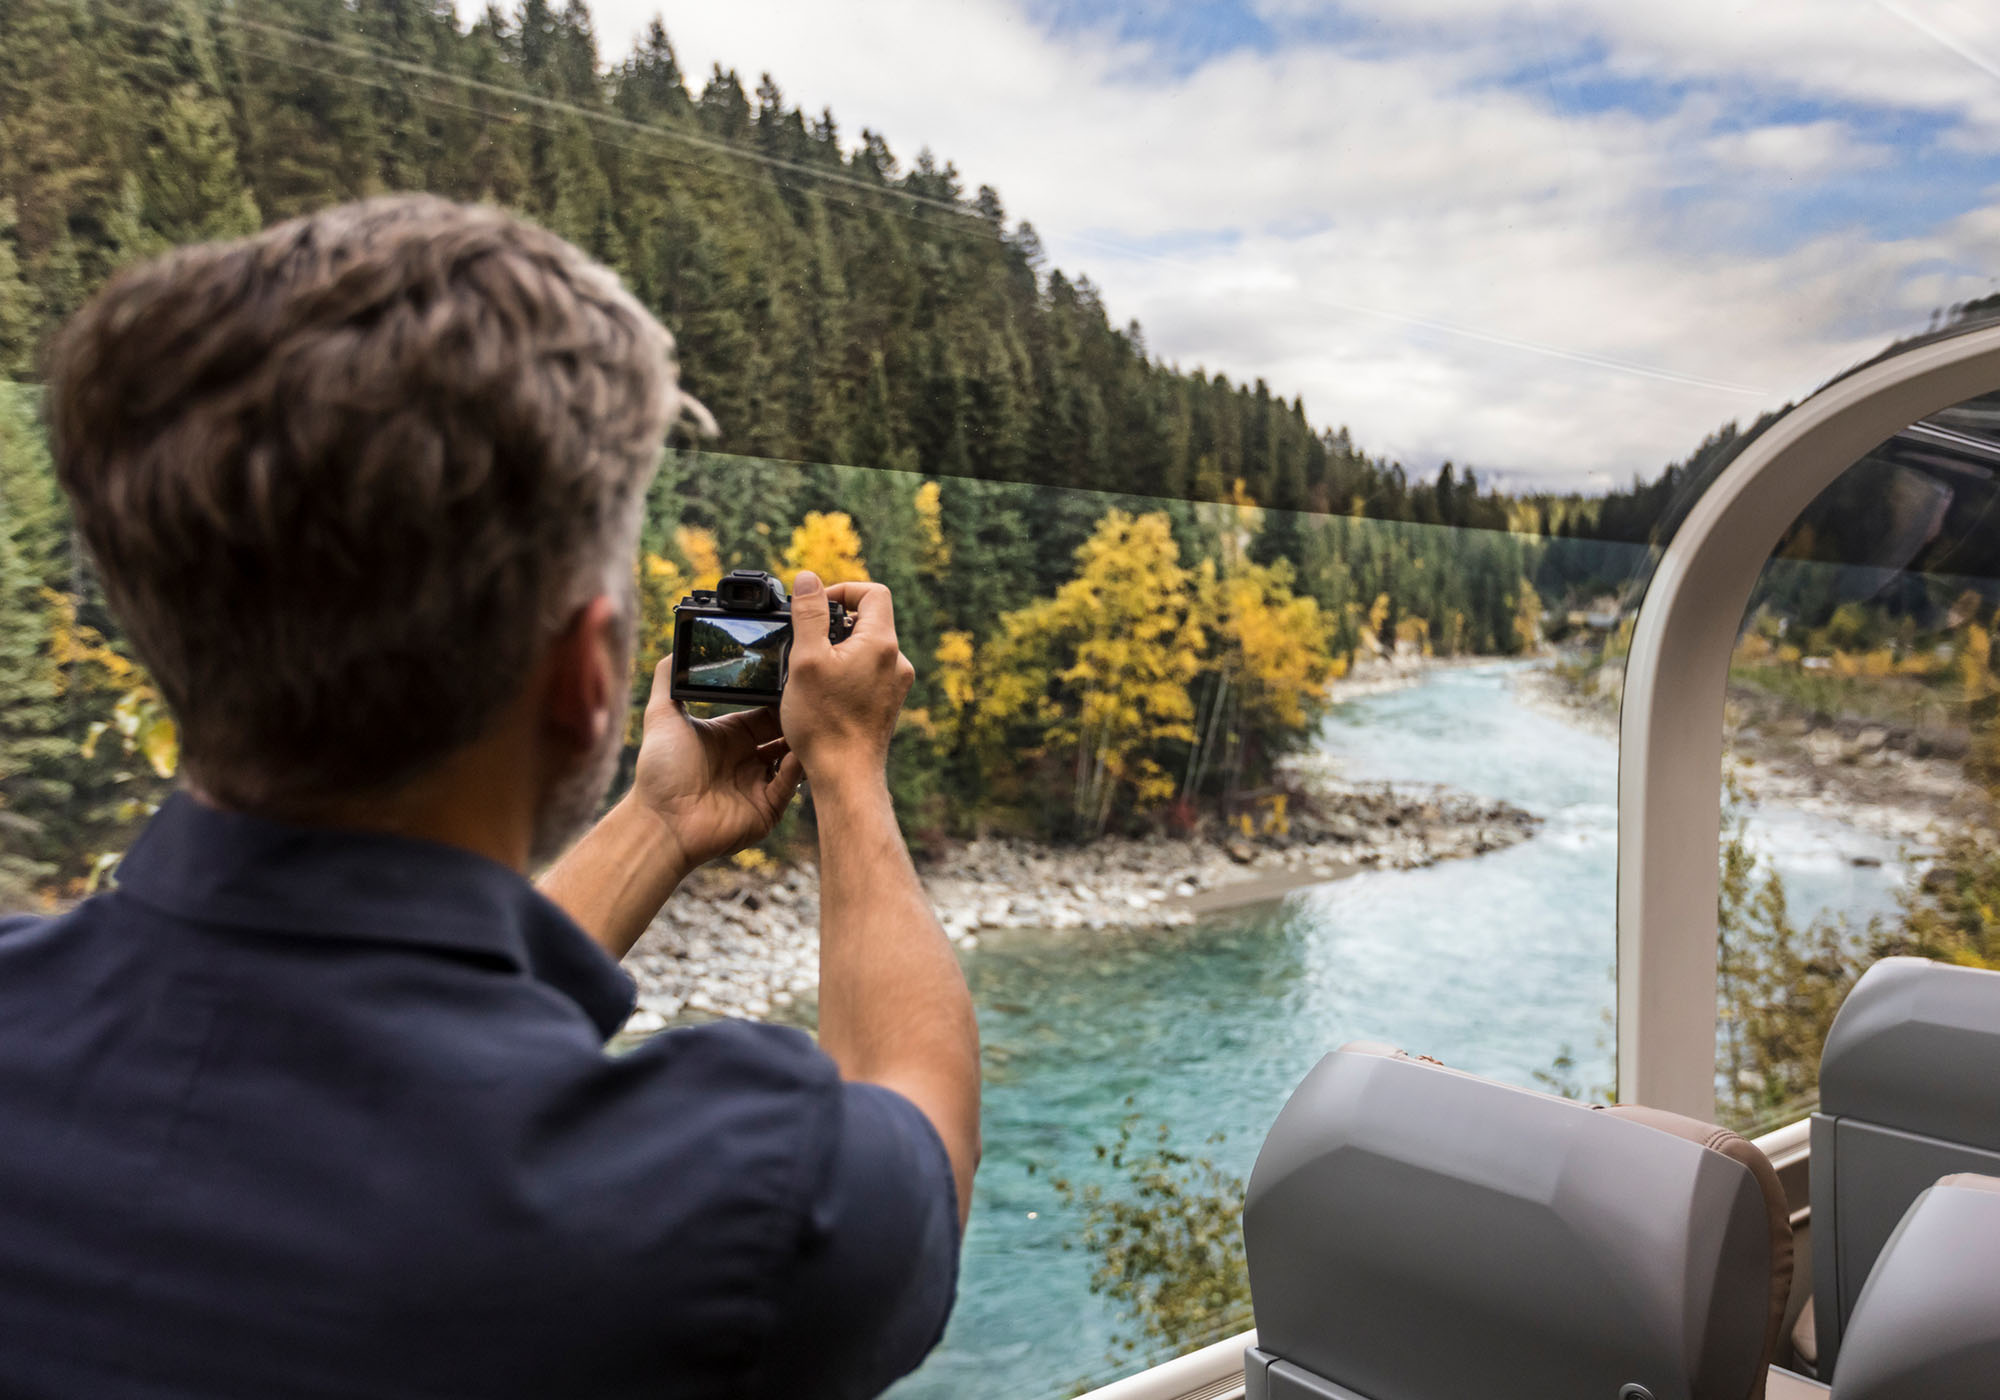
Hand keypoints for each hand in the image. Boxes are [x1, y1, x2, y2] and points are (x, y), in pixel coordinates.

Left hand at [627, 664, 804, 874]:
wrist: (660, 820)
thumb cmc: (659, 770)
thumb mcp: (662, 716)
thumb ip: (669, 681)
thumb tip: (674, 650)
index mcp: (731, 735)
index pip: (766, 712)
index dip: (781, 699)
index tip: (797, 682)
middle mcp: (748, 758)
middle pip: (785, 734)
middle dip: (799, 719)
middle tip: (814, 701)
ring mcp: (759, 784)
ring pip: (793, 759)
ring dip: (805, 743)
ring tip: (816, 724)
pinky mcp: (767, 809)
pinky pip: (789, 786)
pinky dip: (797, 770)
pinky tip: (801, 752)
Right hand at [782, 573, 914, 790]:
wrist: (846, 777)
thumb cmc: (825, 723)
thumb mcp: (806, 660)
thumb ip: (809, 614)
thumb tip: (809, 579)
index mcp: (882, 643)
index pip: (874, 593)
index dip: (843, 590)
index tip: (817, 606)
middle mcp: (896, 662)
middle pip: (870, 620)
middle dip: (836, 622)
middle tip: (807, 640)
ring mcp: (895, 685)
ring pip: (867, 648)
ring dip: (839, 649)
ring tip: (812, 670)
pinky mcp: (887, 704)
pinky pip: (868, 673)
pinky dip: (846, 672)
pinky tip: (824, 692)